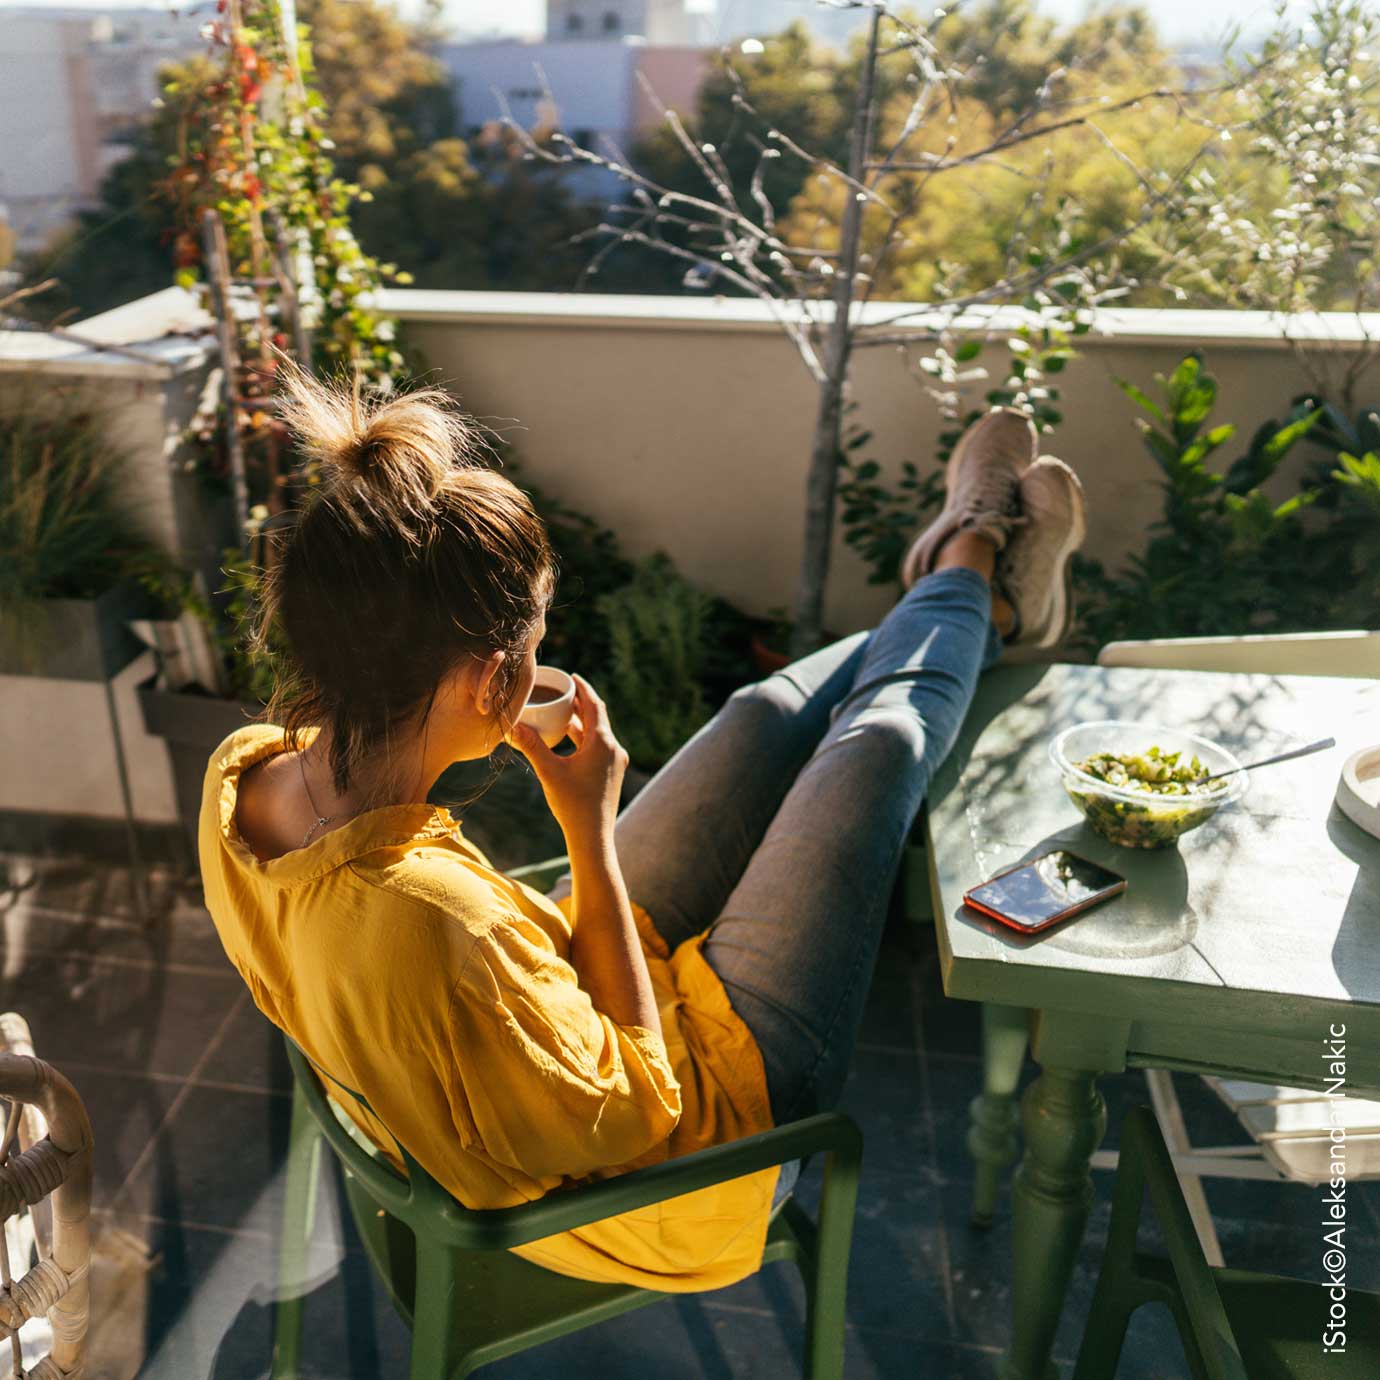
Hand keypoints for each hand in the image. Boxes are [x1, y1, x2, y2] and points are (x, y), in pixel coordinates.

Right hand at [505, 673, 628, 843]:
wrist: (593, 837)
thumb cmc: (573, 805)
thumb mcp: (549, 772)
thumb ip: (531, 745)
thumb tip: (511, 725)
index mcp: (602, 742)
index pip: (594, 704)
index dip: (582, 688)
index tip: (571, 677)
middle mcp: (613, 749)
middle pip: (597, 717)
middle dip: (580, 703)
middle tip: (562, 691)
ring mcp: (615, 762)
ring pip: (597, 733)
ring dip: (580, 722)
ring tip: (561, 712)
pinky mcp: (611, 774)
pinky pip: (598, 747)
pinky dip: (583, 739)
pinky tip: (568, 740)